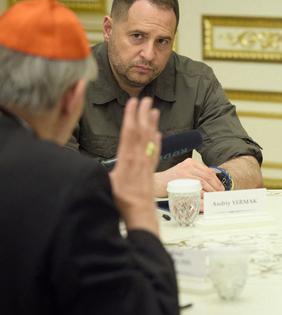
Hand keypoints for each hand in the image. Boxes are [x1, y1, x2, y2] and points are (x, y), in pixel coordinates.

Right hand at [109, 97, 160, 233]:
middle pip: (142, 132)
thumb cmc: (122, 203)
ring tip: (155, 110)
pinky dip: (157, 141)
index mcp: (127, 159)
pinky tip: (159, 134)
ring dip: (152, 124)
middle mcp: (139, 159)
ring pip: (151, 139)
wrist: (140, 214)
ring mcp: (147, 164)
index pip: (129, 133)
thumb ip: (101, 172)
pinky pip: (155, 152)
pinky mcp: (151, 171)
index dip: (131, 116)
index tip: (133, 103)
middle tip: (146, 99)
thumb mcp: (106, 185)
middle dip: (143, 114)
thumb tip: (89, 165)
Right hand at [153, 158, 223, 196]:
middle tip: (219, 194)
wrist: (155, 183)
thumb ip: (197, 173)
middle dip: (215, 187)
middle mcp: (188, 166)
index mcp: (191, 163)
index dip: (216, 181)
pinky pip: (195, 190)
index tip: (220, 188)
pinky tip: (205, 201)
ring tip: (213, 198)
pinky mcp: (181, 182)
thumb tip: (213, 178)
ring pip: (203, 183)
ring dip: (210, 192)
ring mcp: (184, 173)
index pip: (208, 171)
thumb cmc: (170, 180)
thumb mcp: (184, 172)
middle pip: (207, 177)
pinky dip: (202, 196)